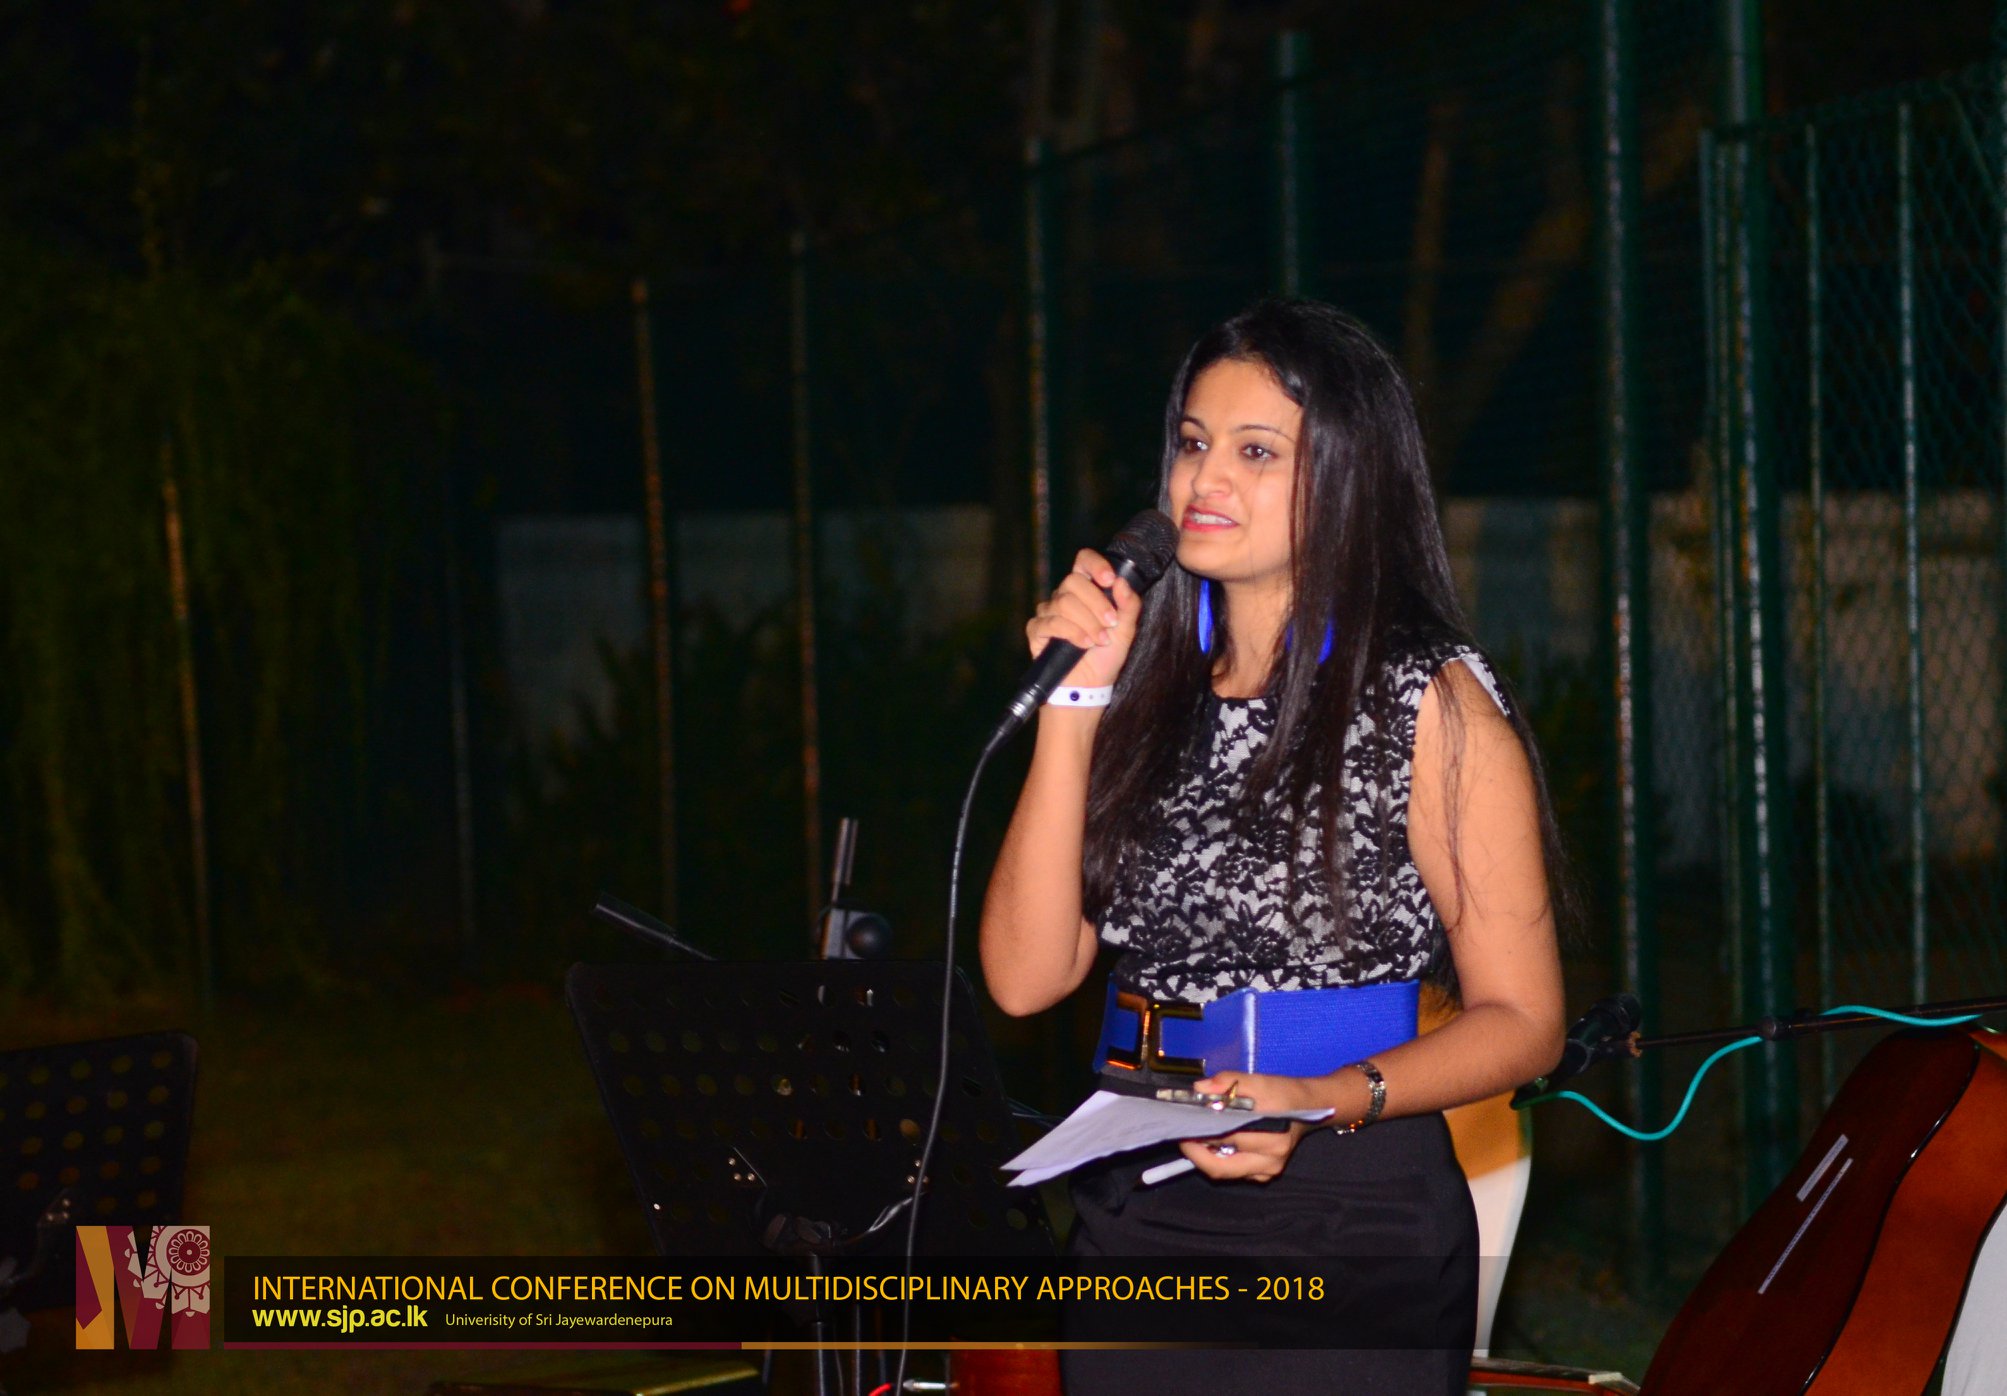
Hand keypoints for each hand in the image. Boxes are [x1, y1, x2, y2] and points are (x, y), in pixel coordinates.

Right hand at [1024, 548, 1142, 691]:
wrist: (1090, 686)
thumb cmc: (1105, 656)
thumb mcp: (1126, 630)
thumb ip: (1128, 605)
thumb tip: (1122, 581)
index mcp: (1086, 590)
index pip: (1083, 561)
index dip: (1095, 564)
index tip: (1109, 580)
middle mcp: (1064, 596)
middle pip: (1073, 581)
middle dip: (1096, 603)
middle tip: (1110, 624)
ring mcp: (1048, 612)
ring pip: (1064, 602)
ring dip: (1087, 622)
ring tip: (1099, 640)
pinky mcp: (1037, 630)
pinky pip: (1051, 622)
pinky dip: (1072, 633)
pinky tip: (1083, 644)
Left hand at [1178, 1071, 1332, 1182]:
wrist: (1310, 1107)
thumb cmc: (1283, 1093)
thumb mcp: (1257, 1080)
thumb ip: (1227, 1082)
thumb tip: (1198, 1090)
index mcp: (1271, 1134)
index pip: (1225, 1139)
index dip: (1199, 1136)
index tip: (1182, 1126)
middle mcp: (1271, 1158)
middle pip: (1221, 1166)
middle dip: (1196, 1153)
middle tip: (1182, 1136)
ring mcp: (1268, 1171)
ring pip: (1225, 1172)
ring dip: (1206, 1157)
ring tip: (1195, 1138)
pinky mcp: (1265, 1175)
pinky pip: (1235, 1172)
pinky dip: (1220, 1160)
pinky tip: (1214, 1144)